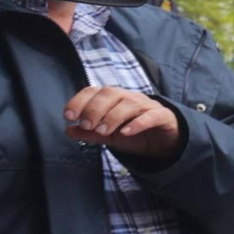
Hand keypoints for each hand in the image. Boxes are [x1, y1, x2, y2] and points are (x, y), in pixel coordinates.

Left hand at [63, 86, 184, 157]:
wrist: (165, 142)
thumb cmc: (135, 134)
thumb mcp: (109, 135)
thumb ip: (90, 133)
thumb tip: (68, 130)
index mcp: (113, 98)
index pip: (93, 91)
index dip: (79, 101)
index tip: (68, 117)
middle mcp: (129, 97)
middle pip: (110, 93)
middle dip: (95, 109)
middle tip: (86, 125)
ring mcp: (147, 105)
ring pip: (129, 103)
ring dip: (113, 117)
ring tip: (103, 131)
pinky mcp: (163, 116)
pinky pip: (151, 116)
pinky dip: (138, 123)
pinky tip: (126, 132)